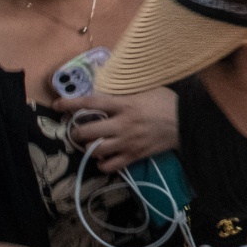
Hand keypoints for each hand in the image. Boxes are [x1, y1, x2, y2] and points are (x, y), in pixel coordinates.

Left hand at [59, 87, 178, 171]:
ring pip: (95, 150)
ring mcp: (128, 142)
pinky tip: (104, 158)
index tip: (57, 105)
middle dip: (77, 132)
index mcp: (124, 104)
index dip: (71, 104)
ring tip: (90, 144)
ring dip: (88, 148)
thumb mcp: (147, 88)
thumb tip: (106, 81)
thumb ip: (126, 88)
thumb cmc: (168, 101)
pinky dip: (103, 164)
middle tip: (78, 130)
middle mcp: (122, 124)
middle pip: (87, 132)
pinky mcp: (135, 155)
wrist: (189, 122)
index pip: (91, 103)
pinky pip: (110, 165)